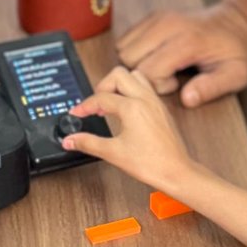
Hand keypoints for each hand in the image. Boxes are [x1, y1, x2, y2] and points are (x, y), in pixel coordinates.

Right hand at [61, 65, 201, 199]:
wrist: (176, 172)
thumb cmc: (152, 163)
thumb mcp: (113, 153)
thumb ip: (88, 143)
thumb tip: (71, 140)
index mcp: (133, 107)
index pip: (101, 97)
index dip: (84, 106)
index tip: (77, 114)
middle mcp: (145, 99)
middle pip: (118, 74)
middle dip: (102, 86)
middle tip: (95, 104)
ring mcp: (155, 102)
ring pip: (135, 76)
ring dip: (119, 85)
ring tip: (110, 103)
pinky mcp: (161, 108)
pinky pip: (145, 88)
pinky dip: (132, 91)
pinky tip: (126, 109)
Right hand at [115, 0, 246, 107]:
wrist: (237, 22)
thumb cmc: (237, 51)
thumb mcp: (236, 75)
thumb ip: (212, 88)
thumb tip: (187, 99)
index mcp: (187, 41)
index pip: (148, 70)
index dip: (157, 86)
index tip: (176, 85)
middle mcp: (168, 25)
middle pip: (128, 58)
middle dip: (141, 75)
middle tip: (166, 78)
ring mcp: (158, 18)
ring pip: (122, 47)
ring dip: (135, 64)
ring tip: (161, 67)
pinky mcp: (152, 17)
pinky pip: (126, 38)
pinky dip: (133, 52)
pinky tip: (155, 58)